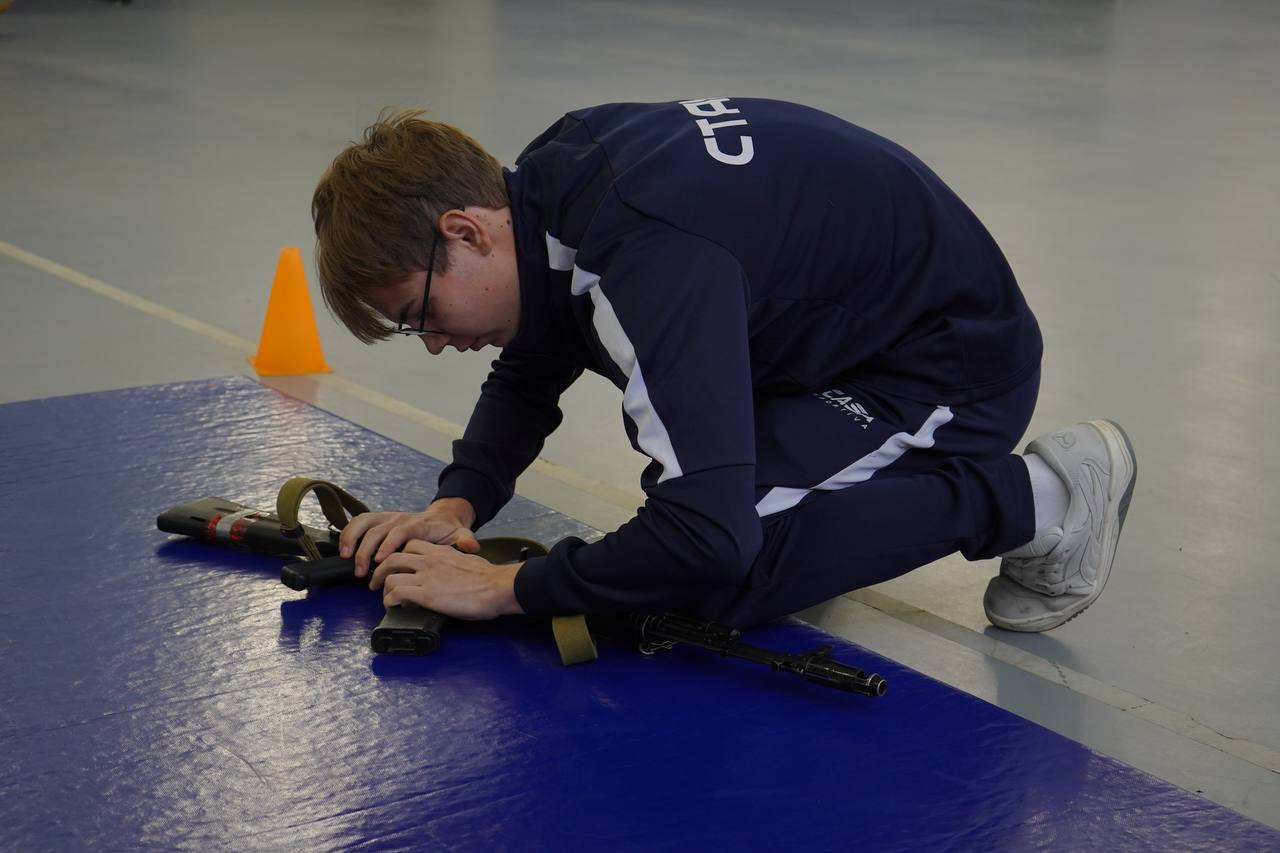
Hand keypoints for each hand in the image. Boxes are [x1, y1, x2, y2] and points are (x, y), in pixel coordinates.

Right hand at [339, 497, 478, 576]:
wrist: (445, 517)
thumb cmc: (450, 530)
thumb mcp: (461, 534)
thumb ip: (465, 540)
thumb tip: (472, 546)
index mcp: (418, 524)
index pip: (400, 531)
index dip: (388, 545)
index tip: (379, 561)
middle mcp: (400, 518)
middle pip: (378, 529)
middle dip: (366, 549)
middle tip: (361, 571)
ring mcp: (388, 517)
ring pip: (365, 522)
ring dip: (352, 539)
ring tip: (345, 558)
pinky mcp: (380, 520)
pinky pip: (360, 522)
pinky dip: (349, 532)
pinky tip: (343, 550)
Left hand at [369, 540, 523, 620]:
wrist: (498, 586)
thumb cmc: (491, 579)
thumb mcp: (470, 562)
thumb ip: (456, 565)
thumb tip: (453, 576)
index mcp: (442, 552)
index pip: (412, 545)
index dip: (400, 555)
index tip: (397, 567)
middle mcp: (430, 560)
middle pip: (393, 557)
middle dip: (381, 569)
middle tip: (378, 582)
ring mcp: (427, 576)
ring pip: (389, 575)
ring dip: (382, 588)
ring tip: (384, 598)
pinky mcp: (427, 594)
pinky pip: (397, 594)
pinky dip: (389, 601)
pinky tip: (392, 607)